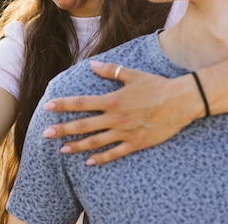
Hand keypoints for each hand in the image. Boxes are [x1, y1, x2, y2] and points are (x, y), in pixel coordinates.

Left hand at [42, 61, 204, 164]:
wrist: (181, 101)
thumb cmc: (157, 86)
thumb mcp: (133, 75)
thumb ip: (110, 71)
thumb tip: (92, 65)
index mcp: (113, 100)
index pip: (82, 103)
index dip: (64, 105)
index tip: (48, 107)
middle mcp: (116, 117)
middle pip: (84, 125)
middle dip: (63, 129)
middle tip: (46, 133)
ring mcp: (125, 132)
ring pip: (96, 142)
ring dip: (77, 146)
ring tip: (62, 150)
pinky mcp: (136, 143)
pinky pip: (115, 153)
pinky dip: (101, 158)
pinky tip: (89, 162)